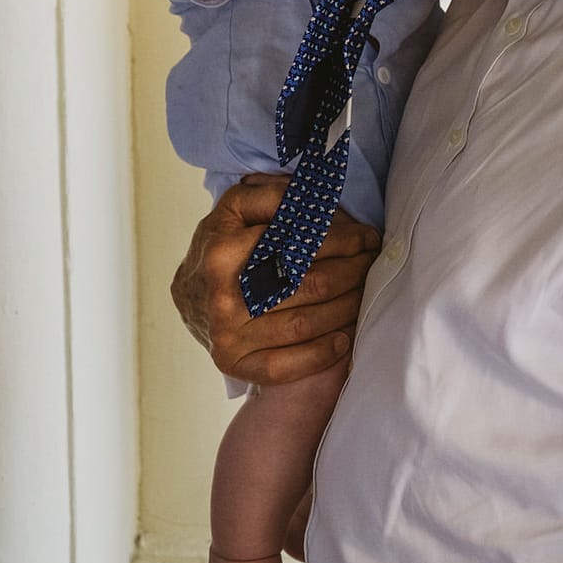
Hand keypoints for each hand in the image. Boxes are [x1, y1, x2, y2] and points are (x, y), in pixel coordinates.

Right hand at [171, 174, 380, 385]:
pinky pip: (285, 366)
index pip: (301, 244)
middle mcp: (223, 295)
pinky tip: (343, 339)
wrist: (190, 296)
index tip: (368, 237)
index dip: (344, 240)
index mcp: (223, 250)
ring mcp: (226, 334)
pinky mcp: (233, 364)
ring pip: (306, 324)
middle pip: (313, 285)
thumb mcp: (237, 209)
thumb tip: (315, 198)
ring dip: (348, 308)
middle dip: (354, 272)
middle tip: (372, 263)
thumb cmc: (225, 247)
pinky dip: (321, 354)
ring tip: (365, 292)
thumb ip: (271, 196)